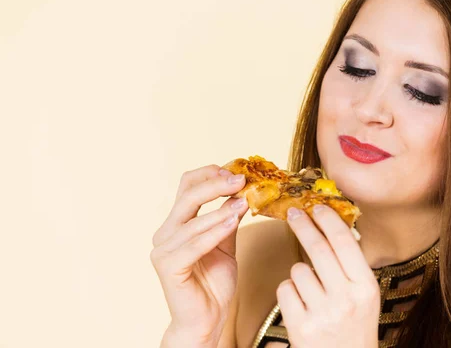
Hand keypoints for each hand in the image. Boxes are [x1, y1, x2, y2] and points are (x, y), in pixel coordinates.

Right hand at [150, 165, 247, 346]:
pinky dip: (215, 231)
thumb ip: (229, 218)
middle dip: (216, 184)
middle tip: (242, 179)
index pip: (188, 186)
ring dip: (221, 208)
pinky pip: (194, 244)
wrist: (207, 320)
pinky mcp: (168, 267)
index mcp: (177, 223)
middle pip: (188, 195)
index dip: (211, 174)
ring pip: (194, 220)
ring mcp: (163, 250)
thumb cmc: (214, 284)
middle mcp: (165, 233)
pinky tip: (234, 222)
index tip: (238, 172)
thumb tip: (242, 192)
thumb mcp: (227, 243)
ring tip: (245, 201)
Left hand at [277, 205, 379, 347]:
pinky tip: (301, 304)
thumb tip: (332, 227)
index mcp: (366, 288)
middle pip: (318, 248)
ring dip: (299, 273)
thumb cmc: (354, 327)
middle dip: (303, 225)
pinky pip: (285, 289)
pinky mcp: (300, 327)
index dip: (329, 220)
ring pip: (298, 270)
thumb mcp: (365, 296)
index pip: (345, 242)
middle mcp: (346, 299)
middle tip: (293, 213)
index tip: (317, 207)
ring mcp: (322, 314)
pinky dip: (289, 292)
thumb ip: (351, 266)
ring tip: (311, 291)